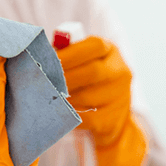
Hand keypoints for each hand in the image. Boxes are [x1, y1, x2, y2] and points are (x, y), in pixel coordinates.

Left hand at [57, 37, 147, 165]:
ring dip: (65, 98)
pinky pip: (86, 118)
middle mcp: (120, 72)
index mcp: (112, 52)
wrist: (113, 115)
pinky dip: (70, 115)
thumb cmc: (89, 81)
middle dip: (65, 77)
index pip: (95, 46)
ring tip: (49, 96)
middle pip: (93, 72)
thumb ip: (68, 54)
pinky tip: (60, 112)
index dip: (70, 53)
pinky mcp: (112, 119)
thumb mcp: (84, 61)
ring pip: (87, 97)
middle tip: (45, 81)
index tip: (50, 59)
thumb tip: (44, 54)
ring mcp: (120, 97)